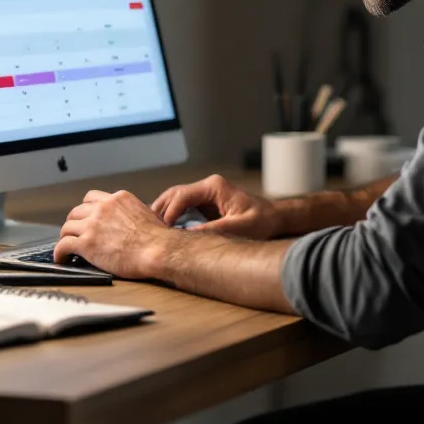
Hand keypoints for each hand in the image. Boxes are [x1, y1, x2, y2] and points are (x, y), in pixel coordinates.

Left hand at [54, 190, 174, 279]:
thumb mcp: (146, 213)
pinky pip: (64, 245)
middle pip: (76, 211)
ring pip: (67, 227)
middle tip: (76, 233)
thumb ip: (131, 213)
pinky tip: (61, 258)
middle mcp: (103, 208)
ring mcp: (92, 225)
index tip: (86, 217)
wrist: (157, 250)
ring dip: (66, 237)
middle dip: (74, 223)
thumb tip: (132, 222)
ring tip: (67, 247)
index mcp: (118, 199)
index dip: (86, 209)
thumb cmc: (158, 238)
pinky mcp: (86, 243)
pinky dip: (60, 252)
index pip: (92, 198)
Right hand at [151, 174, 280, 239]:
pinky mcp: (204, 205)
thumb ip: (213, 231)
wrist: (275, 218)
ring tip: (152, 232)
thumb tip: (187, 237)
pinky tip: (164, 232)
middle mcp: (206, 187)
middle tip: (149, 230)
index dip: (169, 212)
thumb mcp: (239, 228)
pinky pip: (182, 209)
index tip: (162, 229)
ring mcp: (204, 194)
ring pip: (175, 200)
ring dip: (163, 214)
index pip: (182, 195)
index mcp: (214, 186)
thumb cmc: (261, 220)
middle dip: (160, 211)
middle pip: (173, 194)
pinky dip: (172, 219)